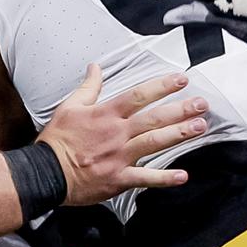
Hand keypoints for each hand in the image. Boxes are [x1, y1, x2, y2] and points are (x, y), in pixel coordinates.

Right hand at [36, 66, 207, 204]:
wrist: (45, 173)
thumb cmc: (57, 140)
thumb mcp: (69, 107)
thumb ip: (88, 87)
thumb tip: (95, 67)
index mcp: (106, 114)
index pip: (139, 95)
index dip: (161, 86)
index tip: (181, 79)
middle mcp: (117, 133)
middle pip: (154, 118)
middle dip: (180, 109)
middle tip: (202, 103)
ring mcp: (119, 156)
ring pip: (154, 142)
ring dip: (179, 134)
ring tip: (200, 127)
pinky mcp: (118, 179)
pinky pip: (144, 179)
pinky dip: (164, 179)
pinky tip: (183, 176)